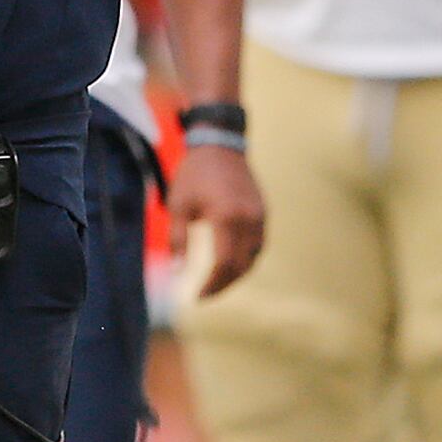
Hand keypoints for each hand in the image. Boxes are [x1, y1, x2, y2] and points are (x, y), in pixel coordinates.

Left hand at [173, 141, 265, 299]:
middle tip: (204, 294)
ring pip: (253, 258)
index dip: (212, 285)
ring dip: (236, 274)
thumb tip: (178, 272)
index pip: (224, 263)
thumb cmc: (194, 175)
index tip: (197, 296)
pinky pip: (258, 245)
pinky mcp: (263, 212)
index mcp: (226, 216)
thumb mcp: (178, 206)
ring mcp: (259, 216)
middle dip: (223, 285)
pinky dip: (246, 259)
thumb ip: (178, 240)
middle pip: (241, 266)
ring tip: (216, 282)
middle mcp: (248, 219)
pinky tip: (230, 264)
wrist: (219, 144)